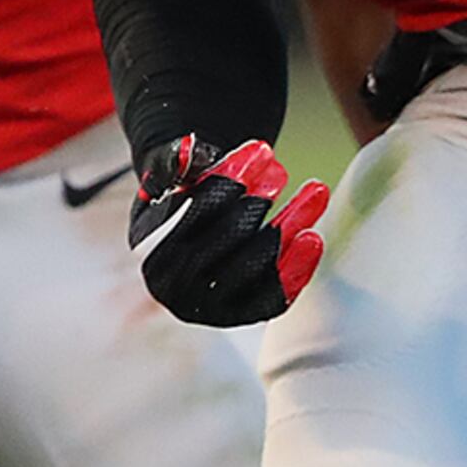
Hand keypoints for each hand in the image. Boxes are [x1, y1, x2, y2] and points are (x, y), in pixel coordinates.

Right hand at [127, 135, 328, 326]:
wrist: (190, 236)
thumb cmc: (180, 200)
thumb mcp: (168, 176)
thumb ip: (174, 161)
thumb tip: (189, 150)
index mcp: (152, 256)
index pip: (194, 214)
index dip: (230, 181)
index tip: (260, 151)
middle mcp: (175, 291)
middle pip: (225, 240)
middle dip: (257, 202)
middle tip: (281, 173)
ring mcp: (210, 309)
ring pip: (255, 265)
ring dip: (288, 225)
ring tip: (314, 192)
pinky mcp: (242, 316)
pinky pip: (273, 296)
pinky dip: (296, 267)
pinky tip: (313, 238)